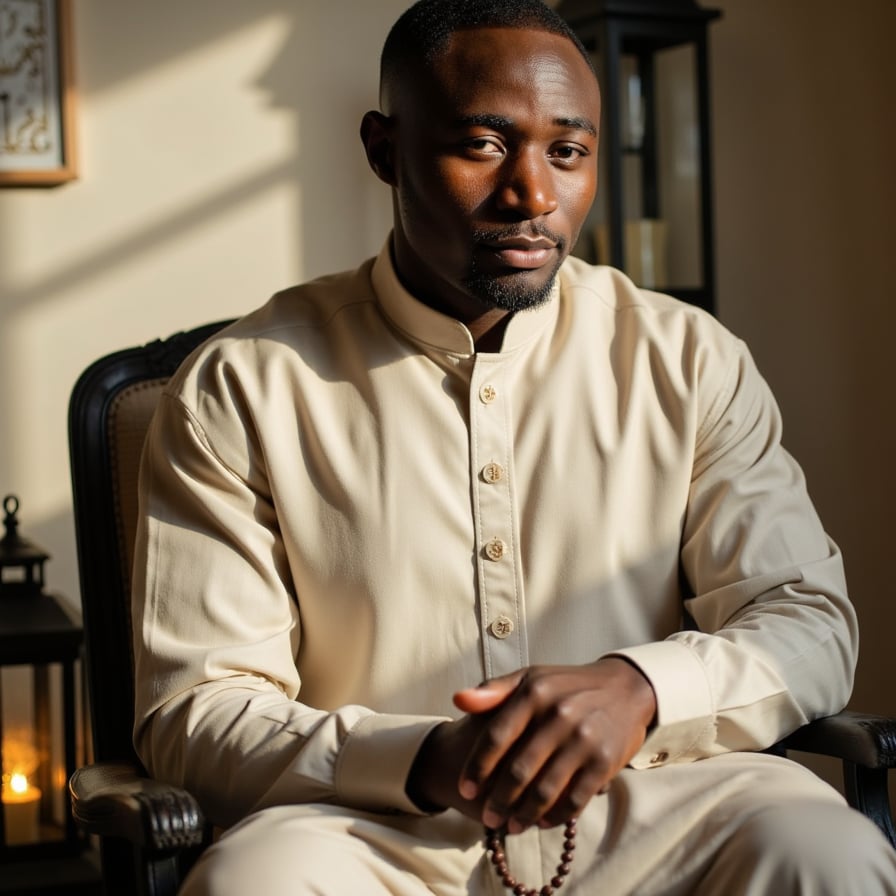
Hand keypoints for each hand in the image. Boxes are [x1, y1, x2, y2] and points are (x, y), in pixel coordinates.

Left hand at [448, 658, 654, 831]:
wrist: (625, 688)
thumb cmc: (566, 685)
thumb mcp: (531, 677)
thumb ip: (493, 690)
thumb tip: (458, 700)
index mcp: (534, 693)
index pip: (496, 736)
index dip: (477, 767)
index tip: (465, 789)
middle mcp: (559, 715)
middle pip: (519, 769)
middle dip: (498, 800)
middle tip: (488, 817)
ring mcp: (584, 740)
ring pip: (545, 790)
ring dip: (524, 814)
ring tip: (510, 827)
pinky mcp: (605, 761)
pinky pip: (575, 798)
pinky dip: (556, 816)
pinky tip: (542, 823)